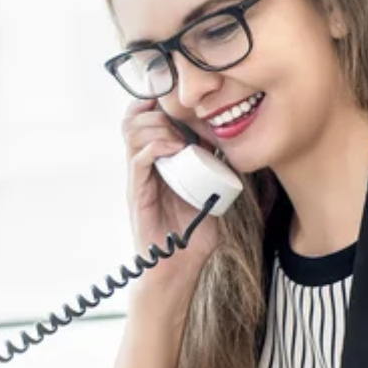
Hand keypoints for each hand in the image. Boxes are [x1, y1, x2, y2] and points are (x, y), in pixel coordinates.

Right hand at [121, 101, 221, 299]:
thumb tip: (234, 146)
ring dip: (159, 125)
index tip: (180, 99)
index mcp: (157, 162)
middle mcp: (142, 166)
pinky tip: (177, 149)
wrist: (178, 267)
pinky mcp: (137, 193)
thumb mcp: (212, 193)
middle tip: (184, 120)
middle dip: (159, 109)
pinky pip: (138, 158)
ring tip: (182, 137)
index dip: (157, 102)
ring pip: (133, 132)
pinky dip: (157, 146)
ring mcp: (138, 178)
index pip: (144, 119)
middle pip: (135, 118)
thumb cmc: (194, 235)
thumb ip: (216, 169)